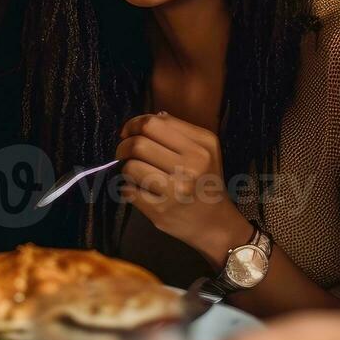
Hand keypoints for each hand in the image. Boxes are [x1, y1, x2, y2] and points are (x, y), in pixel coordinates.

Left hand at [115, 112, 251, 259]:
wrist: (216, 224)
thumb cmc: (207, 182)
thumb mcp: (207, 150)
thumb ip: (181, 130)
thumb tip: (155, 115)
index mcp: (200, 147)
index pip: (153, 123)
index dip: (134, 124)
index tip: (129, 133)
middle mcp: (190, 167)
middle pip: (138, 143)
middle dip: (123, 146)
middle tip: (124, 153)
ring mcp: (175, 190)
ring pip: (130, 167)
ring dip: (125, 168)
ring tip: (133, 173)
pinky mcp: (161, 210)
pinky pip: (129, 191)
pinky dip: (127, 188)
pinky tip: (137, 189)